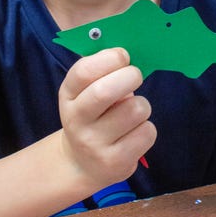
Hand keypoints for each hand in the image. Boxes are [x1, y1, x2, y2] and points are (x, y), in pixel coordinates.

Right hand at [58, 47, 156, 187]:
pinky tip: (135, 133)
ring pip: (134, 110)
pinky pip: (146, 133)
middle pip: (105, 91)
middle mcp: (76, 120)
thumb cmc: (93, 115)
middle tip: (135, 75)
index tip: (123, 56)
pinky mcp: (114, 162)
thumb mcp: (85, 92)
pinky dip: (147, 128)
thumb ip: (102, 72)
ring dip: (142, 105)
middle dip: (130, 76)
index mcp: (68, 95)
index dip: (109, 58)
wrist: (81, 163)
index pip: (83, 72)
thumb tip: (128, 53)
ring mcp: (93, 144)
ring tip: (134, 111)